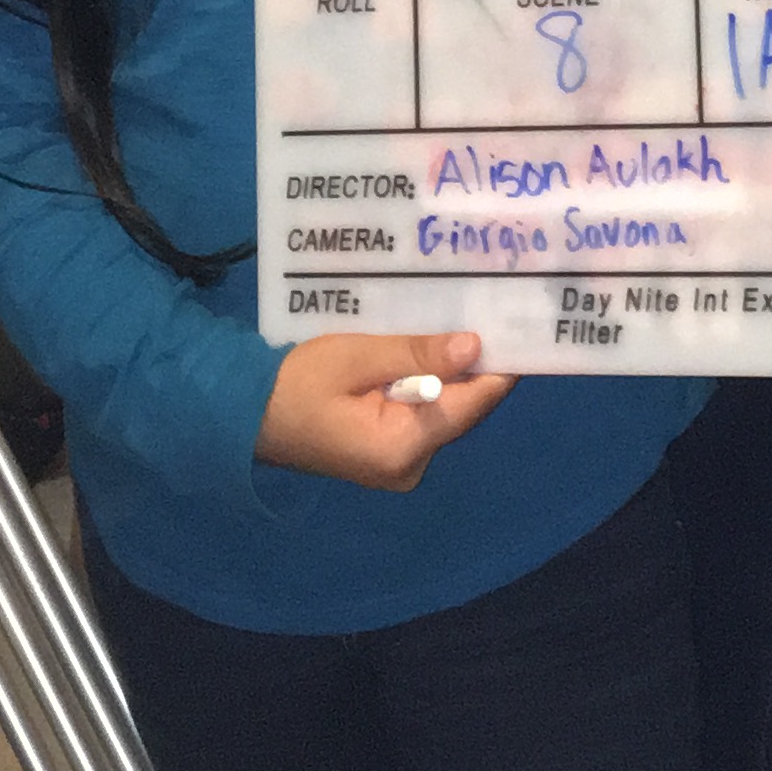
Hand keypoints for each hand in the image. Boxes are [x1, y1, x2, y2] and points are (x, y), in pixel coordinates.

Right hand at [256, 328, 511, 485]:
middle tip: (495, 304)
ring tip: (471, 314)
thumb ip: (415, 352)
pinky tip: (434, 345)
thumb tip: (475, 346)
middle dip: (476, 361)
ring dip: (451, 368)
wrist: (246, 415)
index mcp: (403, 447)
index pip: (473, 403)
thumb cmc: (296, 382)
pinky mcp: (389, 452)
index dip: (503, 364)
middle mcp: (411, 465)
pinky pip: (424, 412)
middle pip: (463, 407)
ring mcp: (400, 464)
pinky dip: (429, 382)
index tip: (525, 324)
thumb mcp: (355, 356)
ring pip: (445, 408)